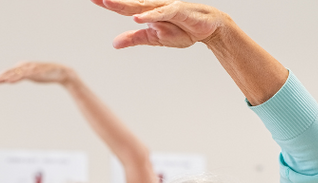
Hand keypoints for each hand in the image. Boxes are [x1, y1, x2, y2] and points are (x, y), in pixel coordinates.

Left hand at [0, 62, 76, 85]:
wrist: (62, 73)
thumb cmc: (46, 74)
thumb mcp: (31, 76)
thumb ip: (22, 76)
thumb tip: (11, 79)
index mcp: (23, 67)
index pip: (8, 72)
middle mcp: (25, 66)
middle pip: (9, 72)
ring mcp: (31, 68)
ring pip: (15, 73)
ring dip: (6, 77)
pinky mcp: (37, 71)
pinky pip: (25, 75)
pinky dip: (17, 77)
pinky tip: (10, 81)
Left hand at [91, 0, 227, 49]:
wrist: (209, 29)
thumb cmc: (182, 30)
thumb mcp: (154, 38)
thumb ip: (135, 39)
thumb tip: (114, 43)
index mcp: (147, 14)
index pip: (123, 8)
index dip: (108, 4)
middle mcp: (153, 8)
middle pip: (129, 4)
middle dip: (112, 1)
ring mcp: (166, 8)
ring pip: (143, 6)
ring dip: (125, 5)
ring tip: (108, 3)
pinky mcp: (178, 11)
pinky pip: (162, 13)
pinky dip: (150, 15)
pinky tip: (138, 17)